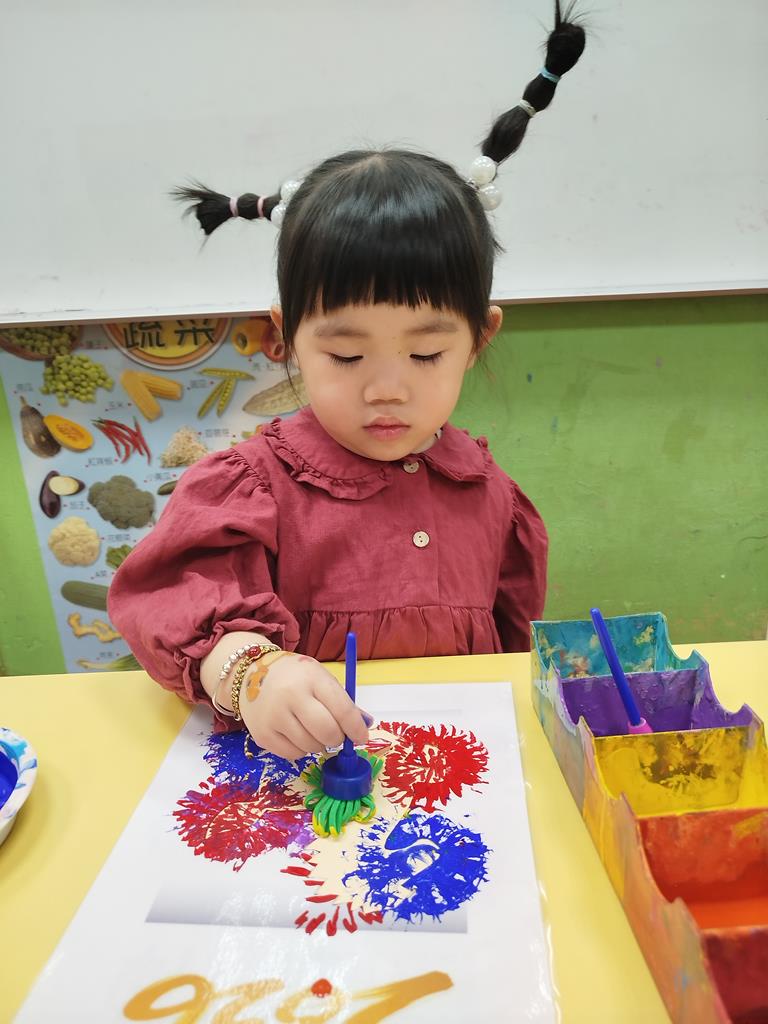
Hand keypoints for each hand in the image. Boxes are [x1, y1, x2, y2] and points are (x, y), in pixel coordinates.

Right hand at [240, 653, 369, 759]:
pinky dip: (301, 749)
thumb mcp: (320, 678)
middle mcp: (291, 696)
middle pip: (327, 732)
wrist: (251, 673)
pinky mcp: (262, 735)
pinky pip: (293, 755)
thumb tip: (365, 725)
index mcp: (311, 678)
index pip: (342, 709)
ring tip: (312, 729)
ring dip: (319, 744)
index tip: (361, 737)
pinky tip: (296, 733)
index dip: (356, 728)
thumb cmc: (294, 676)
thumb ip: (343, 702)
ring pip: (311, 747)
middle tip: (336, 734)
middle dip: (338, 738)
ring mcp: (274, 717)